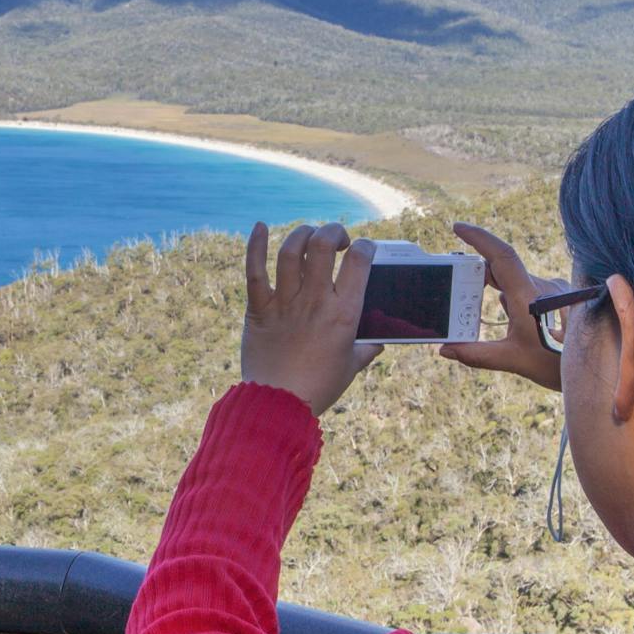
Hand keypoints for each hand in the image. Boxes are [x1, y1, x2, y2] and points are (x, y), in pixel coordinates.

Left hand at [241, 221, 385, 416]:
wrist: (279, 405)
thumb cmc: (318, 388)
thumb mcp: (351, 367)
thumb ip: (367, 349)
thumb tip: (379, 341)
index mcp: (344, 314)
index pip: (359, 261)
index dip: (364, 245)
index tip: (363, 248)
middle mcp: (315, 301)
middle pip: (323, 245)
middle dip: (333, 231)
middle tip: (335, 239)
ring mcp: (284, 303)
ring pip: (291, 251)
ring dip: (301, 234)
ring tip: (308, 235)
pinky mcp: (258, 309)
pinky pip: (254, 270)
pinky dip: (254, 245)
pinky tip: (259, 227)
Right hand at [437, 222, 563, 390]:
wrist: (600, 369)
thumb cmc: (557, 365)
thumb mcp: (513, 360)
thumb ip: (476, 354)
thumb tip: (446, 350)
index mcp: (528, 296)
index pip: (501, 256)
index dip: (478, 238)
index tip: (458, 228)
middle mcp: (544, 286)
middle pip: (505, 269)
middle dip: (482, 277)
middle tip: (464, 292)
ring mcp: (556, 289)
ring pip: (519, 282)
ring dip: (504, 294)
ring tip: (508, 325)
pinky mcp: (564, 295)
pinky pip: (533, 289)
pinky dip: (520, 300)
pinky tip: (525, 325)